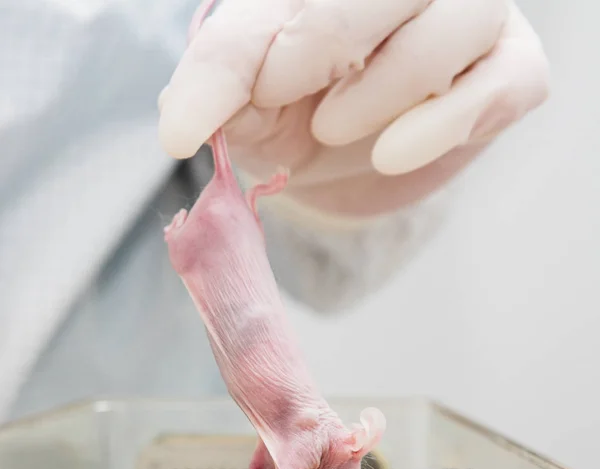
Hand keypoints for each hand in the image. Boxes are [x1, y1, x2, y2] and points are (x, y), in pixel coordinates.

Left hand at [158, 0, 548, 219]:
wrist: (366, 159)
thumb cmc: (309, 118)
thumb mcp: (256, 110)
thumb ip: (224, 94)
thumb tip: (181, 116)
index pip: (282, 1)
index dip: (235, 57)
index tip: (185, 131)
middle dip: (320, 42)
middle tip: (276, 98)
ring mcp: (472, 18)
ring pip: (456, 19)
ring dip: (385, 83)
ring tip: (333, 126)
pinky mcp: (511, 72)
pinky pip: (504, 83)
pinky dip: (448, 120)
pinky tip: (394, 151)